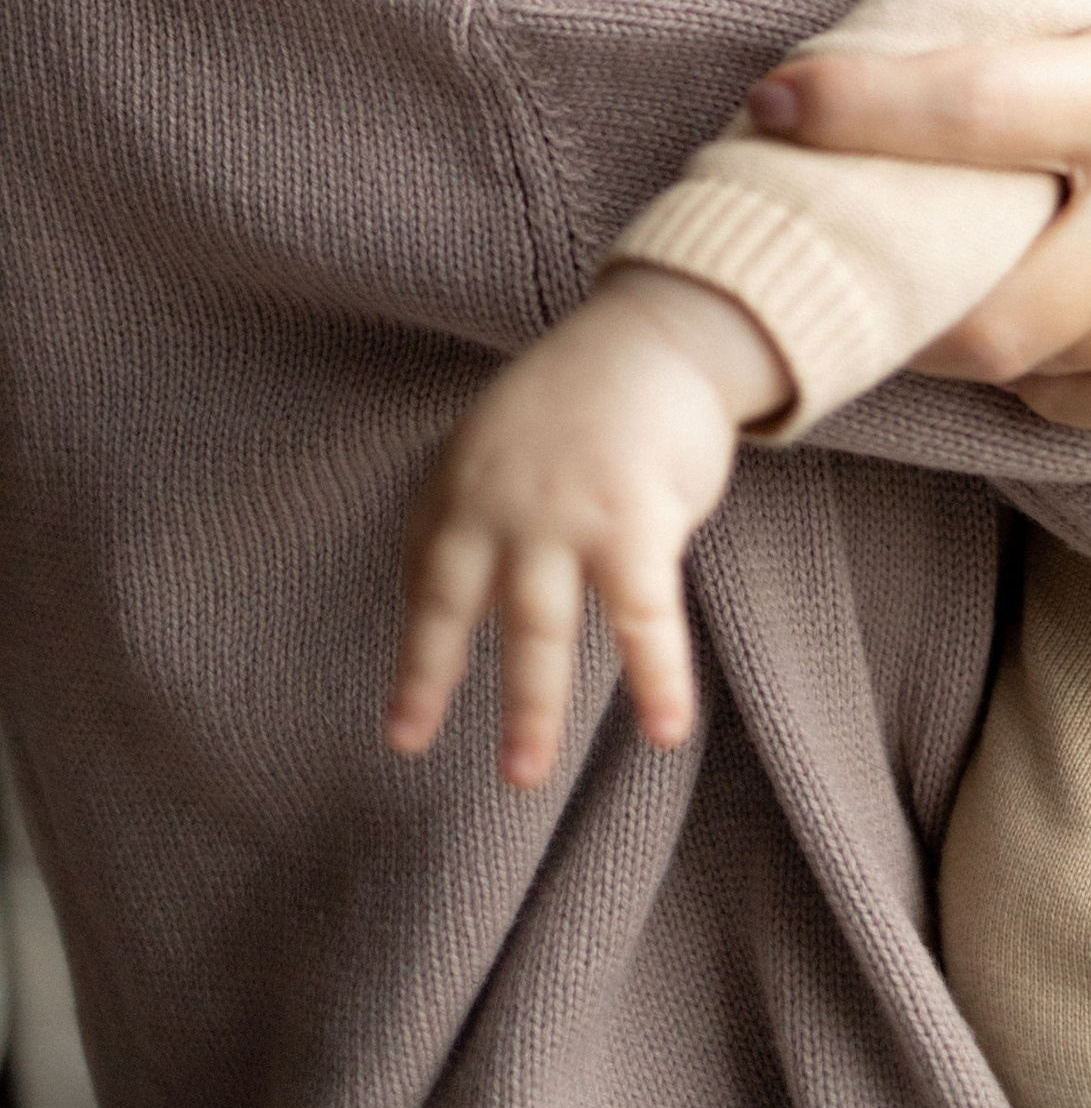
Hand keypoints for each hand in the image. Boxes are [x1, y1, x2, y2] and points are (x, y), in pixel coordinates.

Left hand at [385, 267, 788, 786]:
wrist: (659, 331)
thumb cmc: (585, 395)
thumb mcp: (502, 440)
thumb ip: (474, 509)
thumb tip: (443, 589)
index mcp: (466, 486)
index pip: (425, 582)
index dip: (416, 659)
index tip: (404, 731)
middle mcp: (503, 504)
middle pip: (464, 609)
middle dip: (438, 686)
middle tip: (415, 750)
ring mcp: (567, 514)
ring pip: (540, 628)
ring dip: (534, 708)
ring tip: (526, 776)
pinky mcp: (635, 520)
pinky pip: (643, 619)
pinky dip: (657, 679)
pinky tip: (668, 730)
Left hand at [737, 0, 1090, 432]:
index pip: (968, 112)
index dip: (848, 115)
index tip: (769, 105)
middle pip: (986, 309)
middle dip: (883, 283)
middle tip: (829, 229)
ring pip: (1046, 366)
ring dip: (960, 329)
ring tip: (912, 266)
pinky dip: (1049, 379)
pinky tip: (1021, 323)